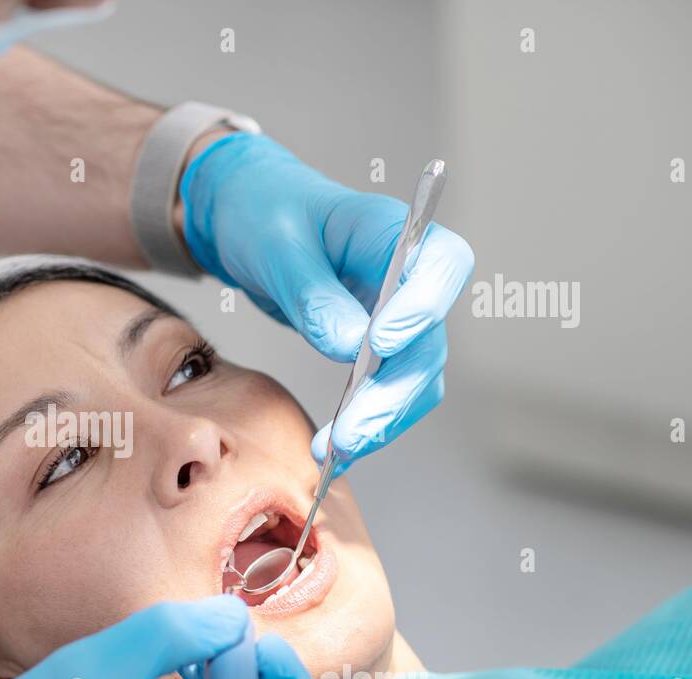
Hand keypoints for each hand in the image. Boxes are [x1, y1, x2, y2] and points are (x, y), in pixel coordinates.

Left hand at [180, 133, 473, 472]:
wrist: (248, 221)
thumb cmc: (264, 214)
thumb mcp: (277, 247)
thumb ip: (314, 295)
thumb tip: (350, 347)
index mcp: (391, 231)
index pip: (443, 265)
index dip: (423, 307)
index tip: (381, 343)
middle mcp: (408, 275)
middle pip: (428, 339)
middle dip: (392, 392)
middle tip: (350, 431)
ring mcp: (398, 314)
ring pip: (415, 377)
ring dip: (381, 419)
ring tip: (335, 450)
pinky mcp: (379, 348)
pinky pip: (390, 391)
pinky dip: (369, 423)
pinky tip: (337, 449)